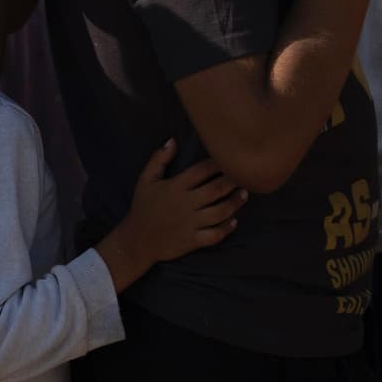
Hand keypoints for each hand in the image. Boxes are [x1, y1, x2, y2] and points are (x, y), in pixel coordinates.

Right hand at [96, 142, 241, 288]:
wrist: (136, 241)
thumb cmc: (142, 208)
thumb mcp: (145, 180)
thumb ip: (158, 159)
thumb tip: (173, 140)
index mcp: (175, 187)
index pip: (202, 170)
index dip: (219, 163)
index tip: (231, 159)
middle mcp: (185, 204)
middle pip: (216, 189)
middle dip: (233, 181)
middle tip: (245, 176)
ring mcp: (190, 223)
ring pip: (220, 211)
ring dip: (235, 202)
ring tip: (244, 195)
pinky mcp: (192, 240)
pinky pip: (215, 235)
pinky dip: (227, 228)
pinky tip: (234, 221)